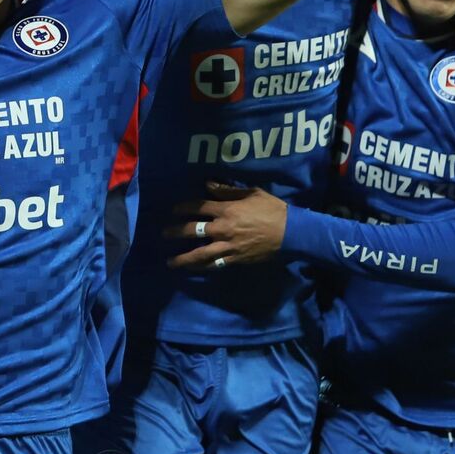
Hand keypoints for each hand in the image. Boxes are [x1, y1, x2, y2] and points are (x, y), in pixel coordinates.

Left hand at [164, 182, 287, 268]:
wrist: (290, 233)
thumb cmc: (272, 209)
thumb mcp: (251, 193)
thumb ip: (227, 190)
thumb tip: (208, 184)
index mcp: (226, 210)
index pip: (197, 207)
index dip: (182, 208)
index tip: (173, 210)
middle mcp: (222, 229)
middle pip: (192, 230)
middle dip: (175, 232)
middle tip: (164, 234)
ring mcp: (228, 246)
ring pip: (199, 254)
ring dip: (183, 258)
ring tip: (170, 261)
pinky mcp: (235, 260)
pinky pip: (215, 265)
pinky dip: (202, 268)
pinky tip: (193, 270)